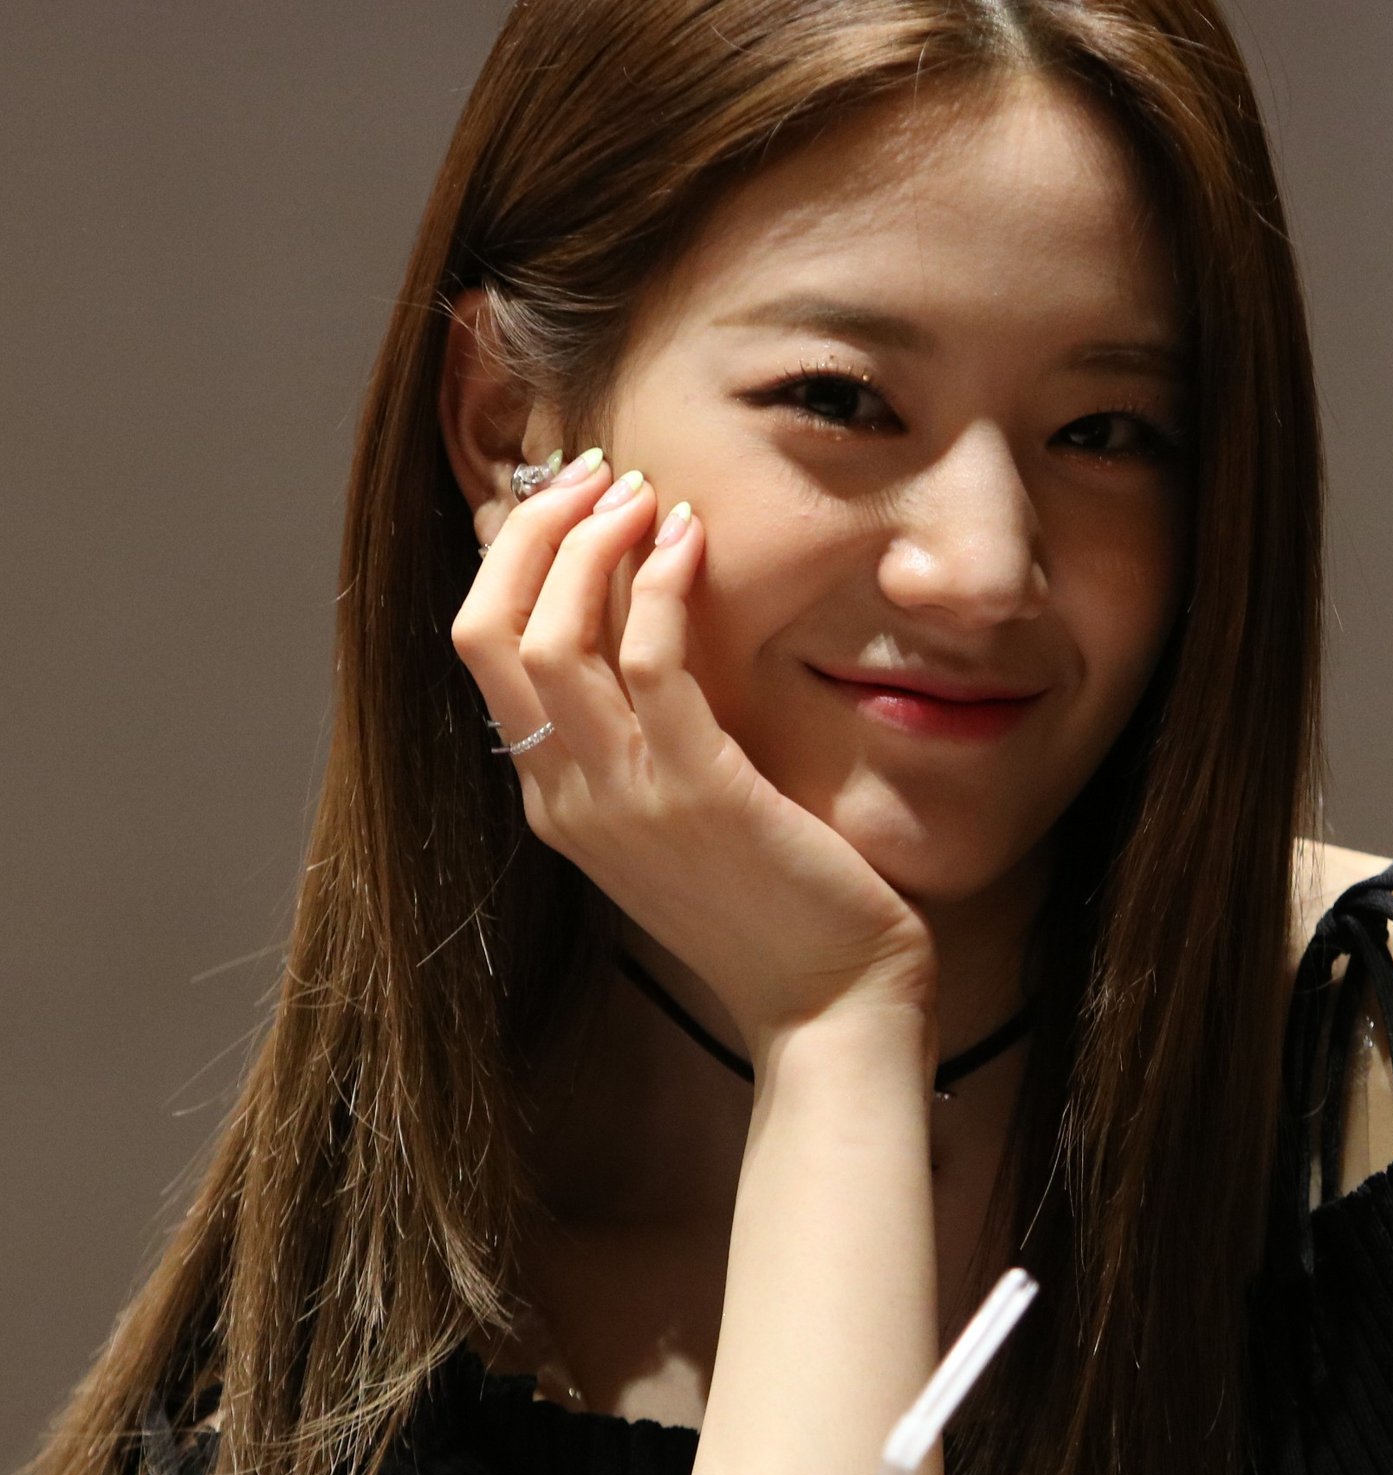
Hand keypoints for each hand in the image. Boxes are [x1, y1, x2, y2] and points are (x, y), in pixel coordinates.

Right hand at [451, 453, 937, 1058]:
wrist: (829, 1002)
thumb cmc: (774, 902)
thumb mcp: (683, 812)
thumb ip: (646, 735)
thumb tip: (641, 633)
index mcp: (555, 798)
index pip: (482, 653)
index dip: (511, 559)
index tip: (567, 498)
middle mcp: (566, 795)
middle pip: (489, 632)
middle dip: (533, 533)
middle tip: (598, 472)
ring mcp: (622, 797)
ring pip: (552, 638)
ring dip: (591, 544)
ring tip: (642, 491)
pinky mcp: (696, 790)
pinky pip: (650, 663)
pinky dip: (659, 587)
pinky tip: (691, 542)